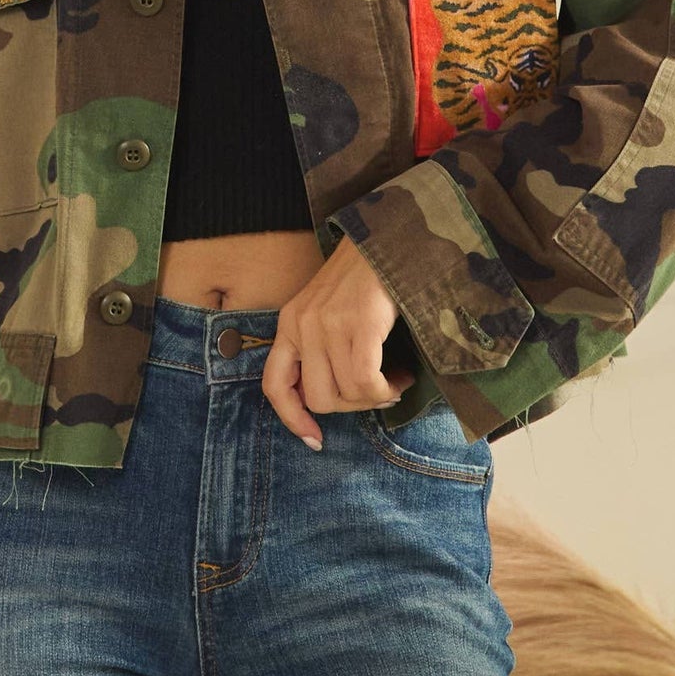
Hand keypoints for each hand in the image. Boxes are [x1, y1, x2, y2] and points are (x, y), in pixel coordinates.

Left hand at [259, 238, 415, 449]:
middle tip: (378, 390)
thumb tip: (337, 397)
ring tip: (394, 378)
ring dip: (376, 396)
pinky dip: (386, 388)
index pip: (274, 385)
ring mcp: (328, 325)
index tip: (314, 438)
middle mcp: (301, 325)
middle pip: (319, 399)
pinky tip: (400, 375)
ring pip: (346, 394)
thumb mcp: (326, 309)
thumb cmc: (363, 277)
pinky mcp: (358, 324)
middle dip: (352, 406)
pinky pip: (367, 381)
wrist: (387, 237)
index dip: (291, 418)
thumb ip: (320, 347)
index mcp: (288, 323)